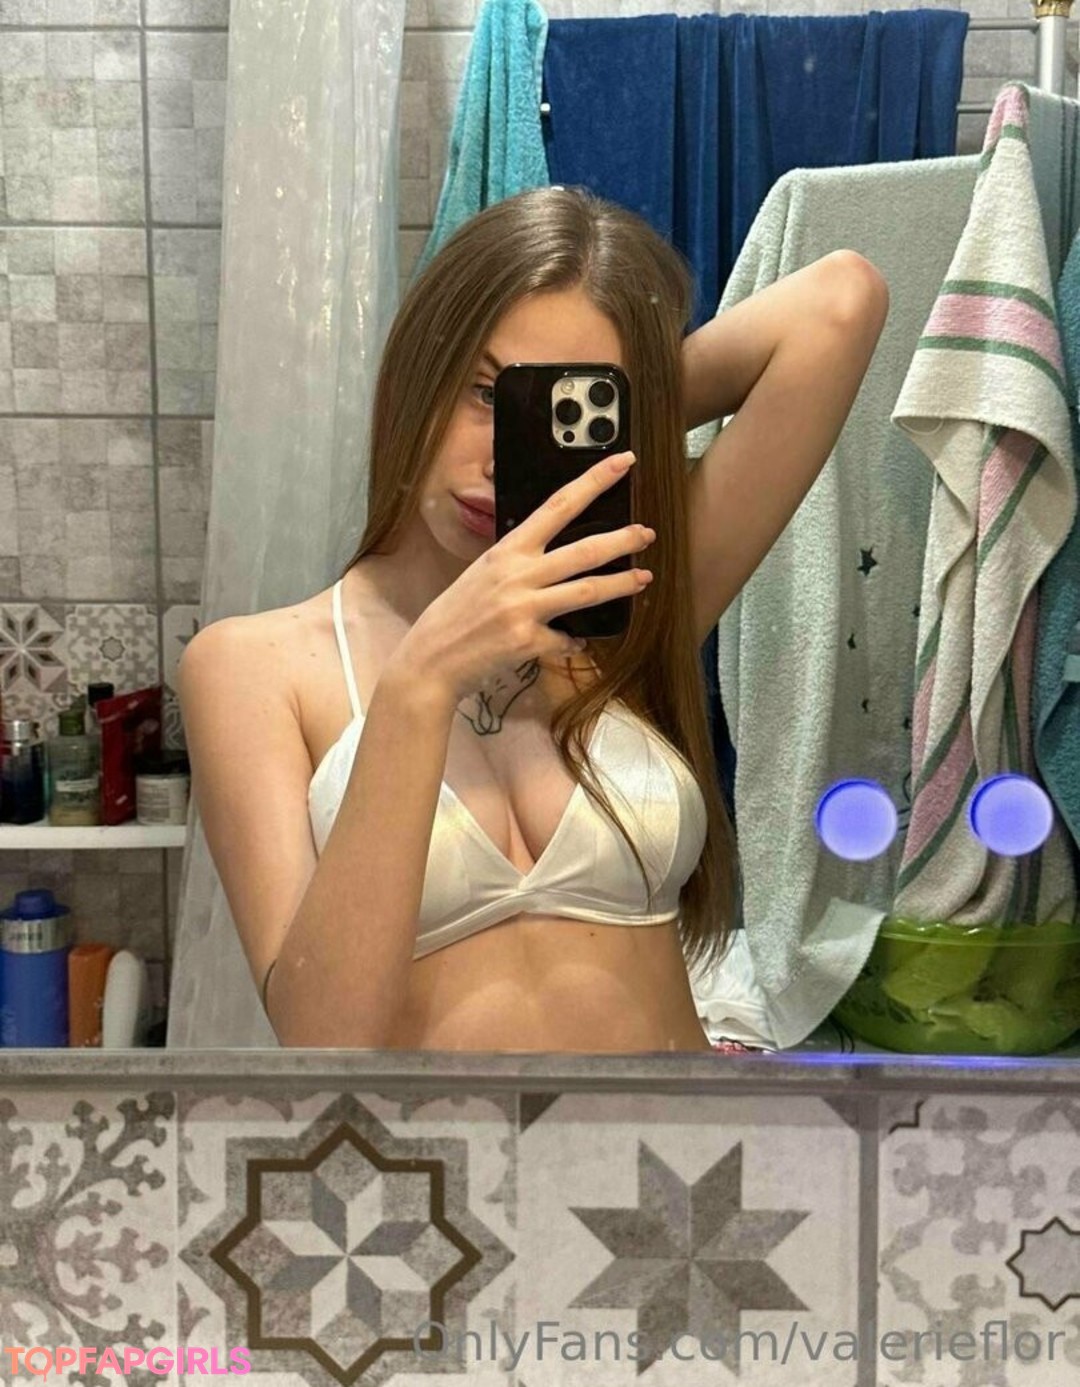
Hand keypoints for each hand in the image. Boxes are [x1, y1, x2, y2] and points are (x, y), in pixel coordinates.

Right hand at [390, 451, 654, 704]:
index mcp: (507, 550)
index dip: (593, 481)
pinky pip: (566, 640)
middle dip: (622, 539)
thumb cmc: (456, 616)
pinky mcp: (528, 641)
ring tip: (644, 579)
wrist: (430, 660)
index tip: (622, 462)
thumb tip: (556, 561)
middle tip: (647, 533)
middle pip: (584, 550)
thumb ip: (518, 564)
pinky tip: (573, 642)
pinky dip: (573, 642)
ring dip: (620, 584)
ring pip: (586, 591)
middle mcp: (517, 574)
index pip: (557, 505)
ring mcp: (524, 608)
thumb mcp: (483, 575)